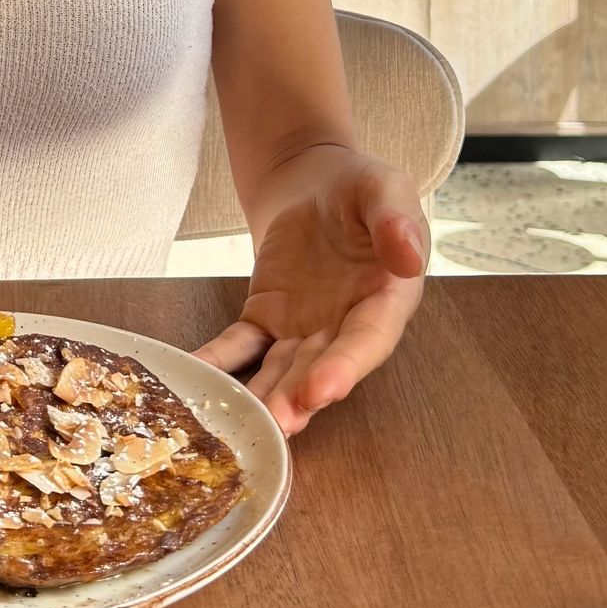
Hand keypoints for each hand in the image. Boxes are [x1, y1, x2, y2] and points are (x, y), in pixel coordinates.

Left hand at [192, 152, 428, 434]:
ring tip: (241, 419)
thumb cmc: (361, 190)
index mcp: (386, 301)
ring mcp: (303, 330)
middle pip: (321, 367)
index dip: (346, 367)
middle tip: (277, 423)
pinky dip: (218, 362)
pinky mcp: (265, 320)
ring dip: (263, 395)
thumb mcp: (385, 190)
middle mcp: (346, 327)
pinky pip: (240, 346)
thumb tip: (409, 255)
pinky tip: (196, 376)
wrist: (317, 184)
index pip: (367, 340)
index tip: (322, 390)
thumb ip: (395, 220)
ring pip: (281, 369)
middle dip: (299, 397)